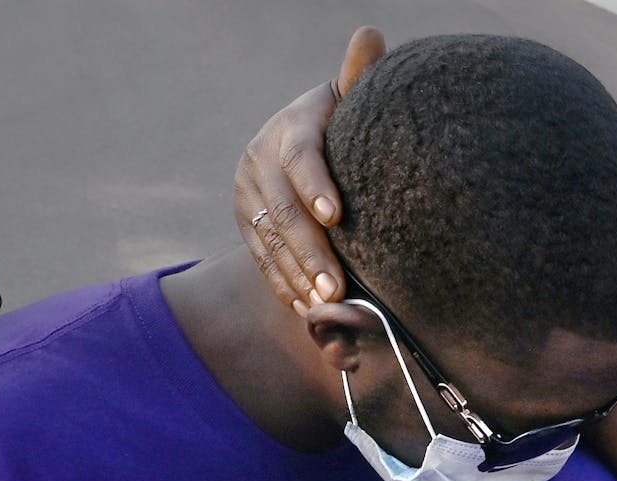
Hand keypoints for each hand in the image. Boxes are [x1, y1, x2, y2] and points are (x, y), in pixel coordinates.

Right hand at [235, 26, 385, 313]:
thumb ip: (359, 76)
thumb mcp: (350, 102)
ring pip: (270, 240)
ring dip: (297, 276)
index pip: (300, 156)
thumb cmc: (346, 124)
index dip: (315, 185)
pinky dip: (284, 285)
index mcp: (291, 126)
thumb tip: (371, 34)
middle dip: (310, 250)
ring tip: (326, 306)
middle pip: (283, 209)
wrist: (307, 145)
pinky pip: (262, 258)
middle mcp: (260, 159)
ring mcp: (248, 194)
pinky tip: (306, 309)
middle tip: (337, 286)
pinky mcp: (245, 222)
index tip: (337, 216)